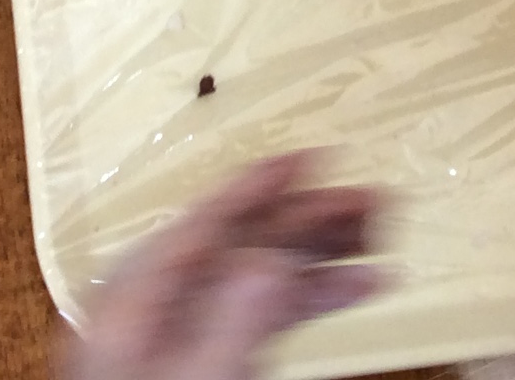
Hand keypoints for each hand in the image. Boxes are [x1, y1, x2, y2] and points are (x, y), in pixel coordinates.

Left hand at [59, 154, 384, 379]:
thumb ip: (230, 322)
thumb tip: (268, 258)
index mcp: (134, 298)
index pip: (204, 224)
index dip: (260, 185)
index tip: (311, 156)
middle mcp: (153, 305)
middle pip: (237, 244)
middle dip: (307, 222)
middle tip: (372, 203)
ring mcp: (176, 334)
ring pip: (255, 276)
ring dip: (318, 258)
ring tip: (380, 244)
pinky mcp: (198, 359)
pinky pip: (257, 313)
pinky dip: (306, 299)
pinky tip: (354, 290)